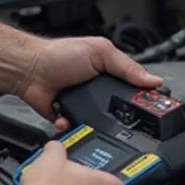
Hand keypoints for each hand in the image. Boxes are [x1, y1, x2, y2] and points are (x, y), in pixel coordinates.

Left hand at [17, 36, 162, 123]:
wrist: (30, 70)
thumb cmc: (60, 55)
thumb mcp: (100, 52)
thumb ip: (126, 66)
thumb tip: (153, 80)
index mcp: (110, 73)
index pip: (135, 89)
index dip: (145, 99)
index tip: (154, 108)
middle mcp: (99, 91)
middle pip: (120, 111)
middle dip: (120, 116)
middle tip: (121, 118)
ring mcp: (85, 107)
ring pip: (100, 125)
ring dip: (96, 124)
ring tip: (92, 118)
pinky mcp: (70, 120)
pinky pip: (79, 132)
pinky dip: (74, 129)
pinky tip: (69, 119)